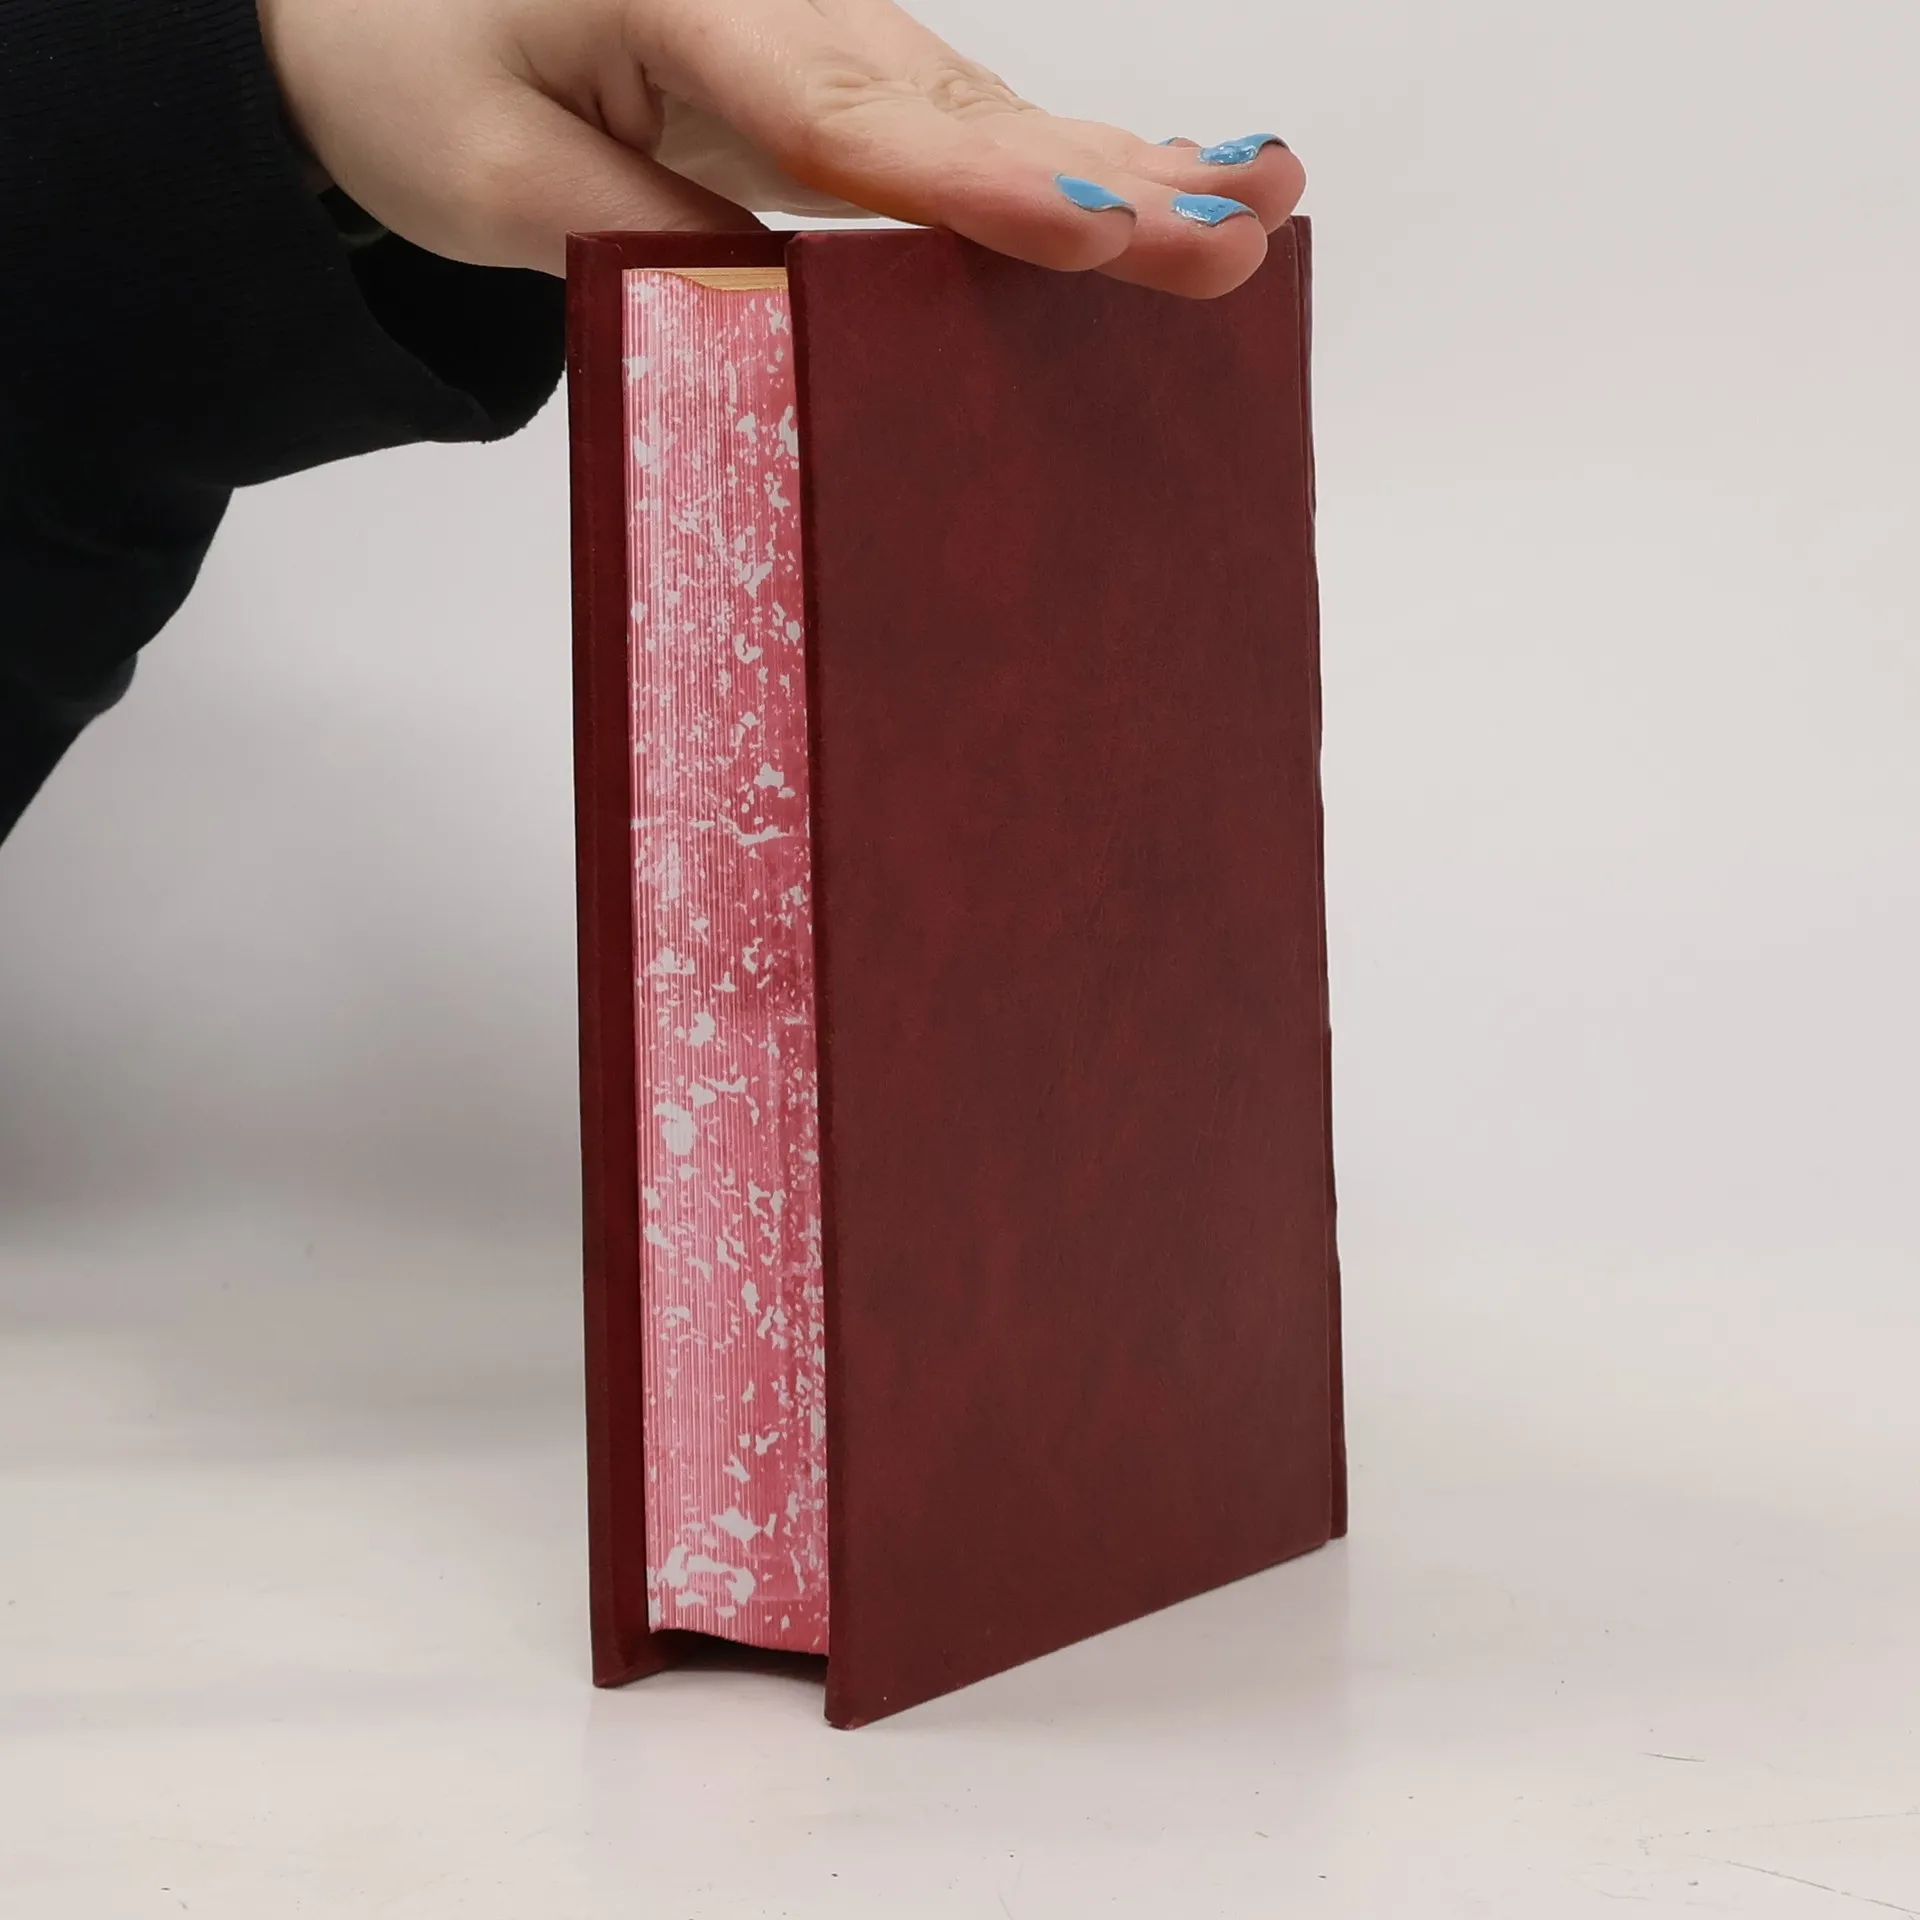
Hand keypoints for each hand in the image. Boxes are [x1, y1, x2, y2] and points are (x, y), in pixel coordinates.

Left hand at [257, 0, 1305, 296]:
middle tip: (1246, 226)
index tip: (1094, 234)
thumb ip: (642, 242)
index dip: (978, 188)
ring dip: (1126, 170)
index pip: (846, 118)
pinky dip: (1070, 168)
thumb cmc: (418, 70)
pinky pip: (965, 131)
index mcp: (683, 3)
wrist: (388, 4)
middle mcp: (783, 6)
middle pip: (960, 111)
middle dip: (1110, 178)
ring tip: (1258, 207)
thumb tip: (793, 314)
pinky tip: (1173, 186)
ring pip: (986, 116)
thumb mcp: (488, 180)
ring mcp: (823, 38)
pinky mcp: (840, 82)